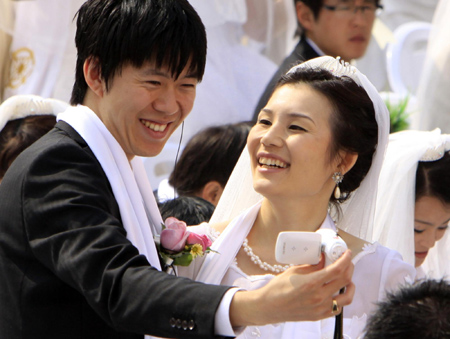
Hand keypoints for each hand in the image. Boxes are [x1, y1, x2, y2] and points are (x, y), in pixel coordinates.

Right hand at [229, 249, 354, 325]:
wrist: (270, 306)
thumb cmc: (278, 288)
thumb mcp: (294, 270)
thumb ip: (311, 265)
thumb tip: (323, 258)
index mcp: (311, 283)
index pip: (337, 270)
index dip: (345, 259)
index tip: (347, 253)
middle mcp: (318, 297)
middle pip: (344, 280)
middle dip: (349, 268)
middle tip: (347, 262)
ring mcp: (320, 308)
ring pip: (346, 297)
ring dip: (350, 285)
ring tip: (346, 278)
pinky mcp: (319, 316)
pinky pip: (338, 308)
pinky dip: (341, 298)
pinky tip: (336, 292)